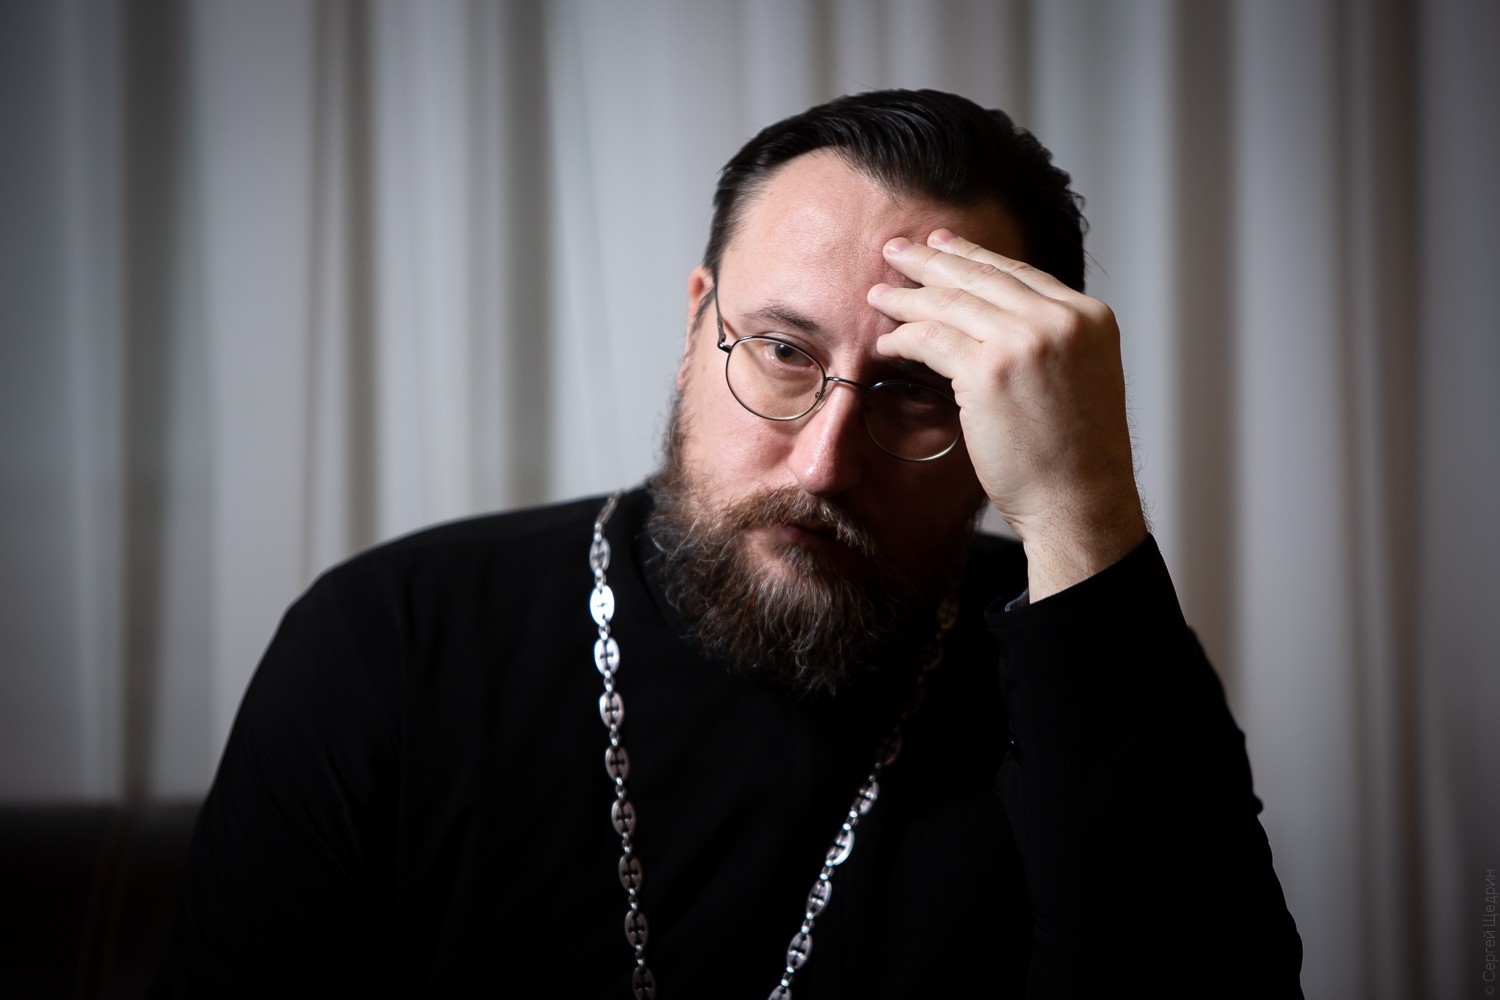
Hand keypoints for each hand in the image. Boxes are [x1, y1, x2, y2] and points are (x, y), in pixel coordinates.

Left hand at [869, 229, 1146, 599]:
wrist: (1082, 503)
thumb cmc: (1076, 458)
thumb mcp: (1080, 381)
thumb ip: (1050, 344)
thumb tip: (1000, 322)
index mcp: (1090, 318)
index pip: (1019, 273)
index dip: (973, 254)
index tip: (941, 243)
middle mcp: (1062, 320)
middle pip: (980, 276)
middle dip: (931, 260)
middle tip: (895, 249)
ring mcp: (1026, 341)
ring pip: (950, 302)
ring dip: (907, 296)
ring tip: (878, 295)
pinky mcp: (989, 370)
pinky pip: (931, 339)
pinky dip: (903, 337)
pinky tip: (886, 342)